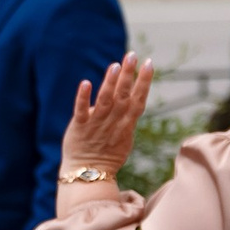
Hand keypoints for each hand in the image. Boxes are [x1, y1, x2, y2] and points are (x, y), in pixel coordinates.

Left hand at [60, 57, 153, 179]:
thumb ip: (127, 116)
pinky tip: (86, 83)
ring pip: (105, 100)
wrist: (88, 175)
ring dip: (110, 82)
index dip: (144, 81)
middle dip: (128, 75)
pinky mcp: (79, 127)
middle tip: (132, 55)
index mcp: (125, 124)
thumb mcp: (124, 137)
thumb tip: (133, 97)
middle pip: (123, 95)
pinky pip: (81, 110)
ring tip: (115, 65)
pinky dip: (83, 97)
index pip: (138, 99)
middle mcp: (113, 122)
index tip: (149, 63)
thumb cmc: (107, 156)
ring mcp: (96, 124)